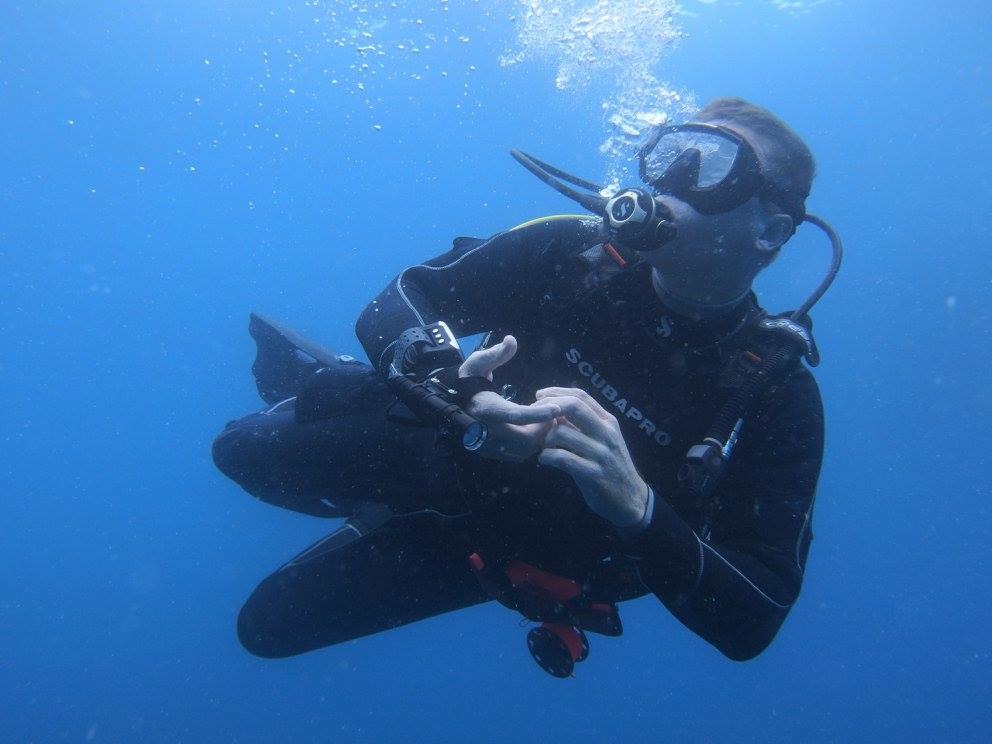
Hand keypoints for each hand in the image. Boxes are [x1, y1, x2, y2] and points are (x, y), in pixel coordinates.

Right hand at [459, 335, 560, 461]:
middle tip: (552, 414)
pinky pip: (517, 454)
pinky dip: (530, 444)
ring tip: (544, 420)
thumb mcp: (477, 362)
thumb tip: (511, 340)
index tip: (557, 408)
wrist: (448, 405)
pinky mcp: (491, 453)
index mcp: (486, 408)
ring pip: (523, 450)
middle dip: (543, 427)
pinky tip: (533, 429)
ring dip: (537, 437)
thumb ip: (495, 353)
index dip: (538, 414)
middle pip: (525, 439)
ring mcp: (488, 445)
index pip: (516, 415)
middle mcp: (486, 431)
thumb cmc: (468, 381)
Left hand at [534, 386, 648, 526]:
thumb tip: (556, 408)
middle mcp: (606, 433)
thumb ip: (584, 424)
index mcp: (608, 422)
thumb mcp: (604, 440)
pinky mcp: (592, 474)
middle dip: (548, 408)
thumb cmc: (611, 466)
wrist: (631, 499)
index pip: (581, 396)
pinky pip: (561, 457)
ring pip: (562, 432)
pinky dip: (547, 456)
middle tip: (535, 418)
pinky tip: (544, 460)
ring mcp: (601, 454)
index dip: (556, 392)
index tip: (539, 396)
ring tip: (544, 447)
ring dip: (545, 439)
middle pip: (573, 406)